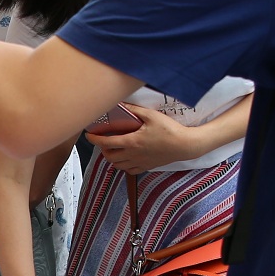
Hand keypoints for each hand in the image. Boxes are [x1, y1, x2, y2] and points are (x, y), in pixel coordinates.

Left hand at [85, 104, 206, 175]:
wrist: (185, 145)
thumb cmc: (170, 130)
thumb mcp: (151, 115)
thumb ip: (135, 110)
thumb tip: (121, 104)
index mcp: (132, 142)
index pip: (106, 142)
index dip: (94, 139)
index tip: (89, 135)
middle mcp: (133, 154)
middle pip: (109, 156)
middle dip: (103, 149)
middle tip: (104, 140)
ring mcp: (139, 162)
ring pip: (118, 165)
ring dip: (112, 158)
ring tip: (114, 149)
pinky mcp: (147, 167)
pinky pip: (129, 170)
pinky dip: (123, 165)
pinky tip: (126, 158)